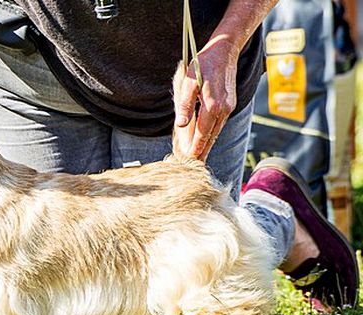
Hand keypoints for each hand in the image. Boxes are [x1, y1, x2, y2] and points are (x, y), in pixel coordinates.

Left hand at [175, 38, 238, 160]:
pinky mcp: (229, 105)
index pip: (202, 134)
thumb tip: (181, 125)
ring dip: (206, 145)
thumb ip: (184, 105)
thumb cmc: (203, 64)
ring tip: (196, 158)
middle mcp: (223, 110)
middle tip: (191, 167)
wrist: (225, 50)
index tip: (188, 162)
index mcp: (213, 106)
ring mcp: (228, 108)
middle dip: (201, 153)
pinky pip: (218, 124)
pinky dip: (210, 134)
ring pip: (215, 132)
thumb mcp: (188, 82)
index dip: (194, 149)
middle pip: (210, 137)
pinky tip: (204, 141)